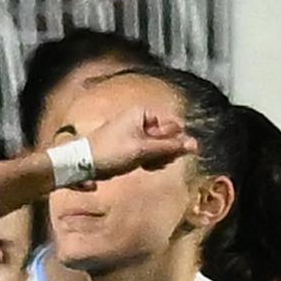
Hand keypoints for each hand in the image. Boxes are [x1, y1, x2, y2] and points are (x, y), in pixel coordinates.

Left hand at [80, 99, 196, 180]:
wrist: (84, 163)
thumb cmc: (112, 152)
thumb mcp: (144, 150)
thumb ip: (171, 147)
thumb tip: (196, 144)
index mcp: (142, 113)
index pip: (173, 127)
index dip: (171, 142)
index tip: (161, 153)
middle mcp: (140, 119)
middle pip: (168, 136)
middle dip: (165, 152)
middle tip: (153, 161)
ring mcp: (135, 132)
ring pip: (160, 146)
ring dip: (158, 158)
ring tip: (145, 165)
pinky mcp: (131, 144)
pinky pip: (150, 151)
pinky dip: (150, 160)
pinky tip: (143, 166)